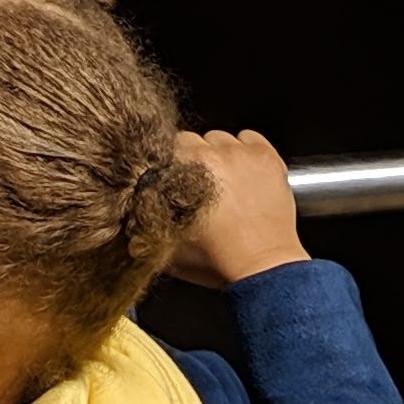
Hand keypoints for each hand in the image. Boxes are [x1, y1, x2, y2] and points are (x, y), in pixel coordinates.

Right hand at [163, 129, 309, 287]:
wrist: (262, 266)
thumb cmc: (218, 260)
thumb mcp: (168, 246)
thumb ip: (150, 222)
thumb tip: (138, 212)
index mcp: (181, 171)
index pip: (167, 147)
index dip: (171, 162)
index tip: (176, 174)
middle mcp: (209, 156)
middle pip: (193, 139)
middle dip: (195, 158)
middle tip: (202, 182)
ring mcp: (239, 154)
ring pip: (221, 138)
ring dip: (221, 154)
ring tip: (227, 181)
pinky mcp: (265, 156)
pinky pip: (250, 137)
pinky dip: (248, 150)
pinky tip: (247, 172)